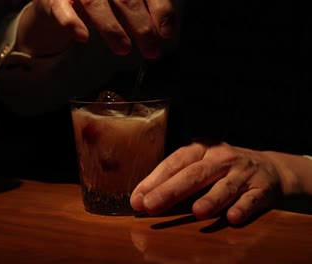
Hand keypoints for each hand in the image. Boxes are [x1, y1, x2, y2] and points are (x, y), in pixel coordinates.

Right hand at [32, 0, 181, 58]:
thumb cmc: (98, 0)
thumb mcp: (122, 1)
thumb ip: (143, 10)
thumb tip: (164, 32)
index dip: (160, 10)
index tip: (167, 34)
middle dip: (141, 27)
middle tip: (151, 51)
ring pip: (96, 4)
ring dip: (112, 29)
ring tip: (124, 50)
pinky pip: (61, 8)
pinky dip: (71, 22)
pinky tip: (82, 36)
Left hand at [130, 141, 283, 224]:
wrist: (270, 168)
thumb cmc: (223, 168)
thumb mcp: (200, 163)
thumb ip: (176, 177)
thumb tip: (143, 198)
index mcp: (201, 148)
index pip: (174, 163)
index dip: (155, 180)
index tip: (138, 198)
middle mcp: (221, 157)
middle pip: (194, 174)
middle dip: (171, 190)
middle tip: (152, 205)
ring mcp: (243, 172)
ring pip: (225, 186)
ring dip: (211, 199)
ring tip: (197, 211)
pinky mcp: (262, 188)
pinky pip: (251, 199)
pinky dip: (242, 208)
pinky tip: (232, 218)